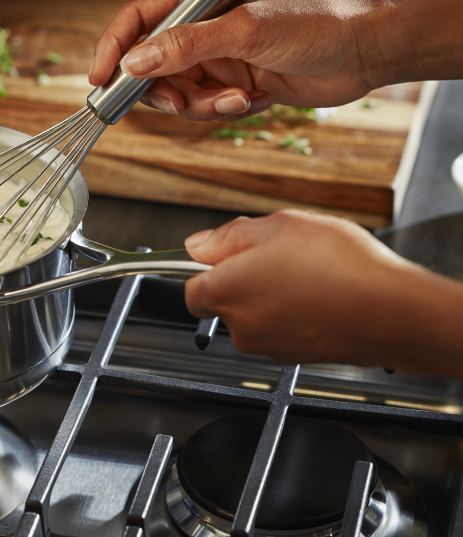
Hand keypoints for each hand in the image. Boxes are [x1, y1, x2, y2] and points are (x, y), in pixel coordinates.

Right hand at [89, 0, 462, 121]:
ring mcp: (218, 58)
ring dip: (201, 105)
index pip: (139, 19)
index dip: (113, 48)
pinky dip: (223, 111)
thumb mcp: (245, 30)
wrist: (365, 51)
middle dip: (164, 90)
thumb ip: (186, 46)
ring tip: (236, 99)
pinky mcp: (234, 84)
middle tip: (179, 102)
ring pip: (179, 93)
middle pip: (152, 65)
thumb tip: (133, 64)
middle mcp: (204, 28)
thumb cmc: (314, 24)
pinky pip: (207, 107)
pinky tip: (252, 101)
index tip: (99, 81)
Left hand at [183, 210, 462, 379]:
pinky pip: (283, 328)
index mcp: (225, 292)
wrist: (394, 313)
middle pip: (226, 300)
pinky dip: (295, 312)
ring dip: (272, 294)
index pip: (190, 289)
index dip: (206, 269)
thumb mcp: (277, 226)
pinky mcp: (296, 358)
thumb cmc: (339, 267)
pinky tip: (323, 293)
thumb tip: (197, 245)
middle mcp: (240, 327)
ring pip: (256, 314)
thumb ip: (227, 236)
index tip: (225, 256)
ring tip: (309, 272)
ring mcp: (269, 346)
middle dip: (244, 277)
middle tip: (280, 254)